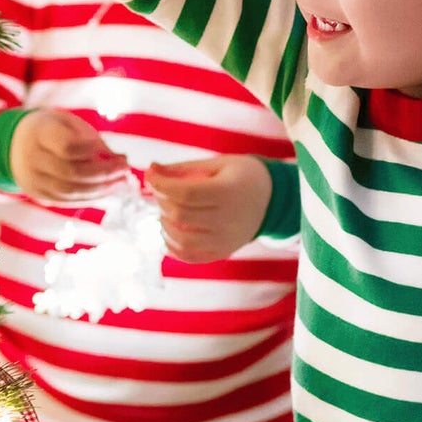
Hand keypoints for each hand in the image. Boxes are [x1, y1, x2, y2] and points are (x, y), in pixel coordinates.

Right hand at [9, 110, 127, 203]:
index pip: (67, 147)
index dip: (91, 150)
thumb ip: (92, 140)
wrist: (15, 144)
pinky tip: (107, 191)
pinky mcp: (38, 194)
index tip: (111, 150)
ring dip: (100, 190)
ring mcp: (33, 180)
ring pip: (70, 191)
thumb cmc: (52, 129)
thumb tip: (120, 161)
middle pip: (71, 172)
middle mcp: (32, 158)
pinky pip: (66, 201)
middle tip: (125, 169)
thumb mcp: (68, 123)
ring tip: (121, 182)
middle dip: (104, 174)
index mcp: (39, 133)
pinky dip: (90, 198)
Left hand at [148, 155, 272, 262]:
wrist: (271, 198)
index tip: (151, 174)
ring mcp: (227, 241)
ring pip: (182, 240)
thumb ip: (183, 169)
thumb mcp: (217, 164)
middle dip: (162, 201)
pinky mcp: (224, 252)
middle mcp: (229, 220)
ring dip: (164, 224)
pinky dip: (173, 247)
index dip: (162, 184)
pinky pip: (191, 257)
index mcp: (229, 192)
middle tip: (161, 189)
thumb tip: (152, 169)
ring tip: (166, 209)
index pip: (185, 194)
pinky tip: (168, 232)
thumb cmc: (241, 175)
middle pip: (181, 216)